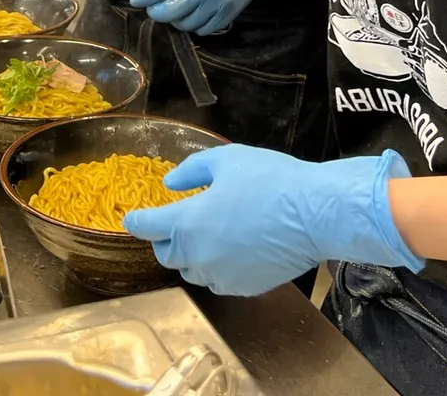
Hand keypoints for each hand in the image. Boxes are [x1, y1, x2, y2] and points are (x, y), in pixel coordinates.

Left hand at [123, 145, 423, 295]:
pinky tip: (230, 251)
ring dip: (190, 256)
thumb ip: (191, 171)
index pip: (149, 227)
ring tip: (205, 237)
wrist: (315, 213)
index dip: (137, 221)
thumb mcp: (226, 159)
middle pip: (166, 256)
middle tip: (173, 225)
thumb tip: (171, 184)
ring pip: (192, 272)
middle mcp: (199, 255)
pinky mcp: (244, 287)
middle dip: (164, 241)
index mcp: (189, 222)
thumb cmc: (270, 179)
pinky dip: (215, 268)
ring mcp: (222, 276)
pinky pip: (218, 281)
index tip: (131, 219)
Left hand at [129, 0, 277, 34]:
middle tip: (155, 8)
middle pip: (168, 13)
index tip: (136, 0)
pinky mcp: (227, 15)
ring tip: (176, 10)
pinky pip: (203, 30)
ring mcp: (216, 4)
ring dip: (175, 20)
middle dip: (156, 12)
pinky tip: (193, 15)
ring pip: (185, 25)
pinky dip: (194, 25)